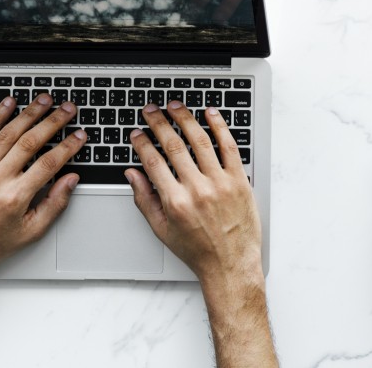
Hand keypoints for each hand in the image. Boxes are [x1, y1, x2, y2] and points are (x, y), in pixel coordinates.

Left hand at [0, 94, 82, 288]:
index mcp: (15, 197)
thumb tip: (71, 180)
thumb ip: (55, 203)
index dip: (68, 147)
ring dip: (28, 114)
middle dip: (53, 122)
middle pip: (30, 142)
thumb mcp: (32, 231)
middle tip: (68, 109)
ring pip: (8, 134)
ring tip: (44, 100)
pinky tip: (8, 104)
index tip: (79, 136)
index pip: (48, 164)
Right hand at [125, 103, 262, 286]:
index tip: (137, 133)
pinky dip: (220, 127)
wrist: (231, 264)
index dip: (142, 144)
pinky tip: (211, 114)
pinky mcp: (240, 180)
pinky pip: (229, 147)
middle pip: (175, 146)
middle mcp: (198, 190)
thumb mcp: (162, 231)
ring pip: (201, 141)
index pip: (153, 162)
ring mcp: (221, 183)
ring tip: (176, 106)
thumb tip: (132, 175)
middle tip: (151, 110)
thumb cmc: (198, 250)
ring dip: (186, 119)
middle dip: (159, 123)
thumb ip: (144, 200)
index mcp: (175, 202)